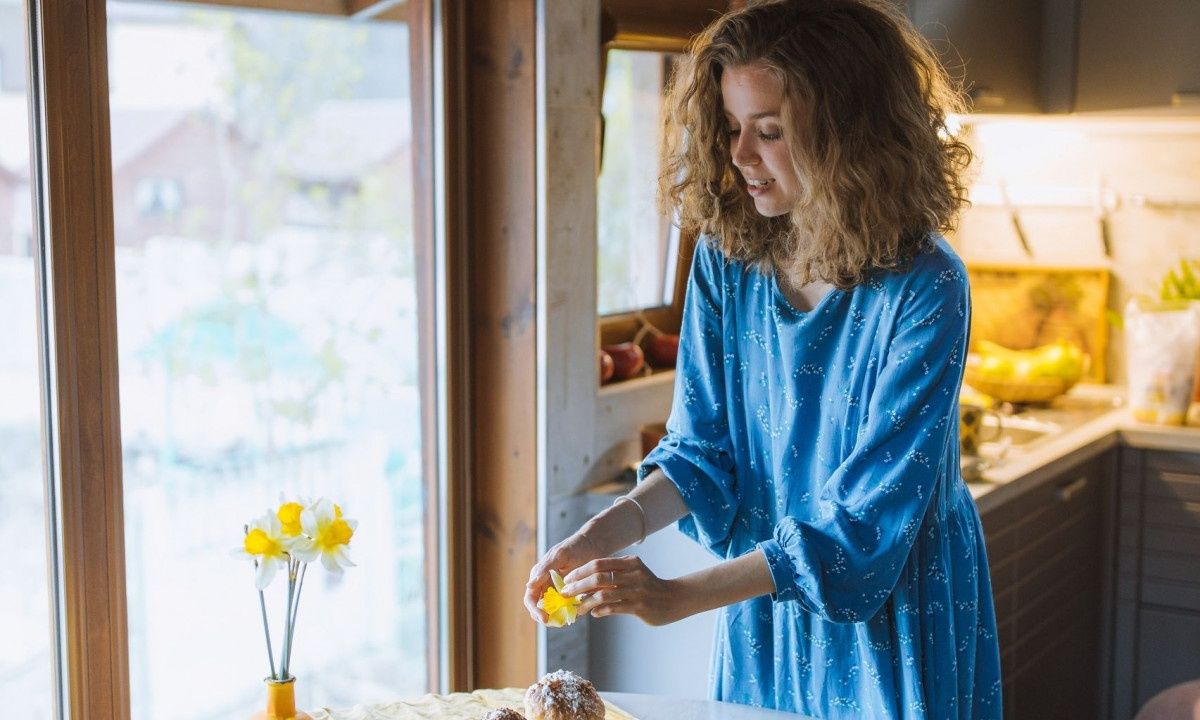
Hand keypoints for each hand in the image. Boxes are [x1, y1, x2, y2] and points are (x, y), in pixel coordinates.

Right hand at [524, 532, 601, 624]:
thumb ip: (544, 570)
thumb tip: (529, 585)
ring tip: (567, 620)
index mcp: (539, 575)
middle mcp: (546, 584)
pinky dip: (569, 612)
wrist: (594, 544)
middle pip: (539, 608)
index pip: (530, 598)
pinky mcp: (570, 592)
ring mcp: (558, 589)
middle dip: (546, 617)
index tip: (545, 618)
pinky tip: (577, 613)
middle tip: (558, 623)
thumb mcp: (560, 555)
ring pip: (552, 610)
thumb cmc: (576, 546)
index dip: (535, 610)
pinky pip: (566, 607)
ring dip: (557, 617)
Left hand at [559, 555, 683, 626]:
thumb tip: (586, 582)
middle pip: (598, 577)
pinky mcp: (639, 606)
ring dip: (586, 602)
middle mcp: (633, 574)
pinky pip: (613, 608)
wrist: (674, 598)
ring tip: (578, 608)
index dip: (580, 571)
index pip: (598, 563)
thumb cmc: (649, 585)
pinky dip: (600, 611)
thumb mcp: (634, 572)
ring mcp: (637, 590)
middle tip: (566, 594)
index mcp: (630, 562)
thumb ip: (614, 573)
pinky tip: (594, 613)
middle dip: (578, 586)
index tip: (568, 580)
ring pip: (603, 594)